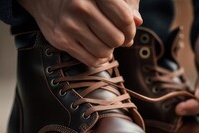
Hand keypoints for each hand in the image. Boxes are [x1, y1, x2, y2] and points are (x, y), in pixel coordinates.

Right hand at [17, 0, 141, 66]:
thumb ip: (124, 5)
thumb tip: (138, 22)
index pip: (124, 19)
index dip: (131, 29)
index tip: (128, 30)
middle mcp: (81, 6)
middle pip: (116, 38)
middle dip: (119, 41)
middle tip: (113, 35)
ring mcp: (69, 24)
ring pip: (105, 52)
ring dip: (108, 50)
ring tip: (103, 41)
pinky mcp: (61, 40)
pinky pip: (91, 61)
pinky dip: (98, 58)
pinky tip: (95, 48)